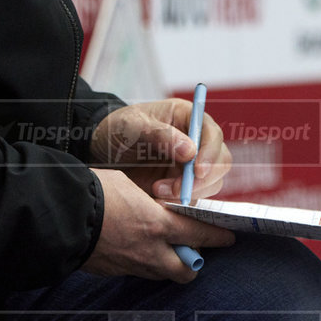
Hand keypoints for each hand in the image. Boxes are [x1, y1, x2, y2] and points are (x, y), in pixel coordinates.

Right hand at [83, 168, 235, 281]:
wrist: (63, 215)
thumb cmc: (95, 192)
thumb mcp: (129, 186)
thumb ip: (149, 202)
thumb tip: (153, 208)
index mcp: (158, 225)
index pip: (199, 235)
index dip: (217, 237)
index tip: (228, 237)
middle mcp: (150, 251)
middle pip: (187, 270)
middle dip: (194, 262)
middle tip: (193, 249)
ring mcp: (131, 265)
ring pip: (162, 273)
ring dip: (168, 263)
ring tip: (162, 247)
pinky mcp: (114, 271)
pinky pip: (138, 271)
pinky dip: (142, 262)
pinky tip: (133, 247)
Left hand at [89, 99, 231, 200]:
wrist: (100, 150)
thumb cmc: (118, 129)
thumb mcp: (133, 126)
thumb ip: (161, 136)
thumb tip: (190, 150)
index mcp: (187, 118)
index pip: (213, 135)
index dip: (210, 154)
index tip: (197, 171)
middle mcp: (195, 140)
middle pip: (220, 162)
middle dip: (201, 180)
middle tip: (176, 190)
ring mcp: (191, 164)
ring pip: (210, 183)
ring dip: (188, 192)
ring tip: (157, 190)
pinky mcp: (183, 184)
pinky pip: (194, 197)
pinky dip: (180, 202)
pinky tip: (157, 198)